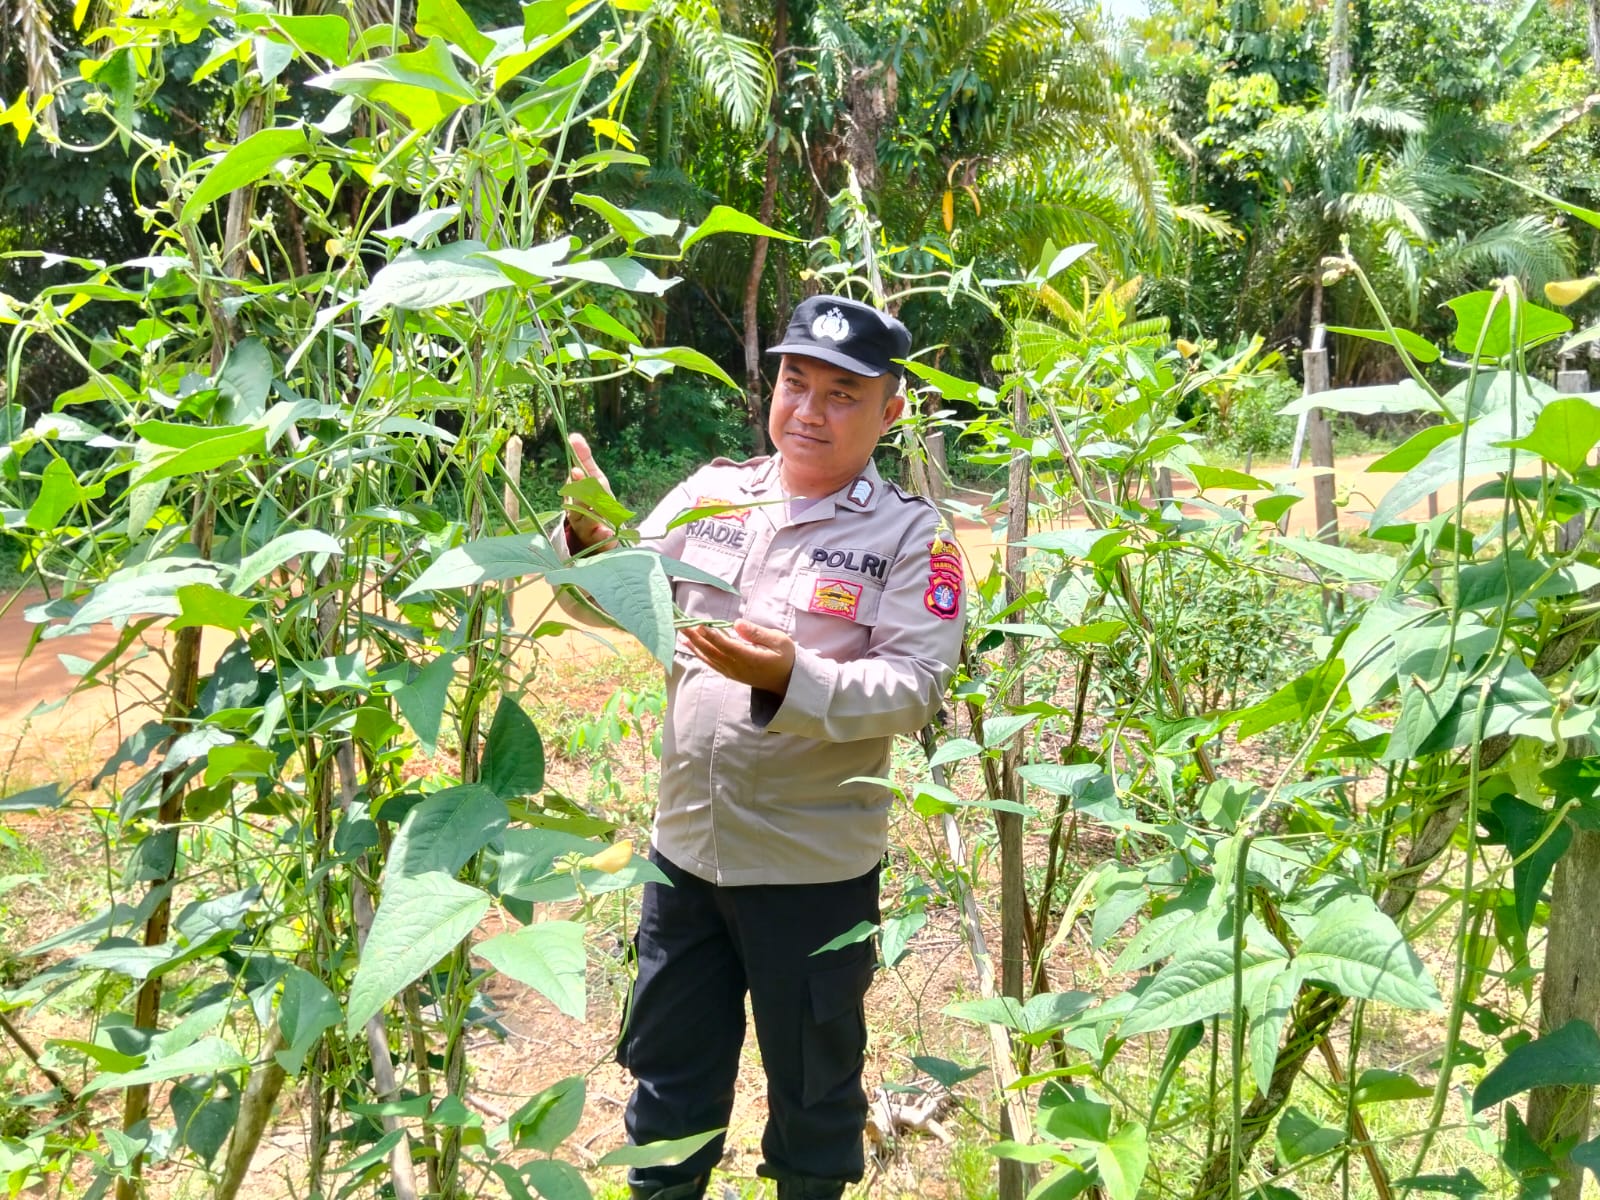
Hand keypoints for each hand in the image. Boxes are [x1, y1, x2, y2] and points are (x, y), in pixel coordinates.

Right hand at [565, 432, 615, 549]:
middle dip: (583, 496)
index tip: (577, 471)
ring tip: (599, 510)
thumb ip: (585, 459)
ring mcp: (587, 528)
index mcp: (575, 496)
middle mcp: (577, 513)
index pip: (574, 486)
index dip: (576, 480)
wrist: (603, 534)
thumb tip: (574, 436)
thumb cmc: (597, 502)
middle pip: (577, 505)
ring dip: (592, 515)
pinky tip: (608, 532)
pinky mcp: (599, 542)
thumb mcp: (595, 480)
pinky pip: (599, 540)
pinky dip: (603, 536)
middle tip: (590, 486)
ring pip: (586, 522)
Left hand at [680, 620, 795, 694]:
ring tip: (681, 631)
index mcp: (751, 658)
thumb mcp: (779, 641)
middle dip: (696, 637)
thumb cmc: (785, 657)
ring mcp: (732, 672)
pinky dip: (699, 653)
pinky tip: (690, 645)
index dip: (712, 636)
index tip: (700, 625)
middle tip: (682, 624)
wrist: (786, 681)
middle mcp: (738, 666)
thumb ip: (757, 633)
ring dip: (694, 644)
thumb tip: (737, 623)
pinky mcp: (730, 673)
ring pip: (709, 657)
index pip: (727, 646)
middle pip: (713, 651)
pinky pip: (711, 663)